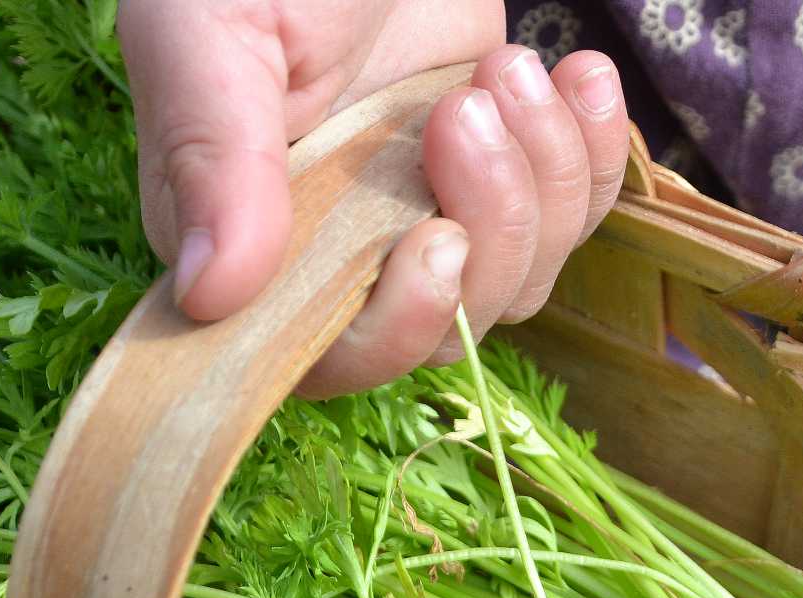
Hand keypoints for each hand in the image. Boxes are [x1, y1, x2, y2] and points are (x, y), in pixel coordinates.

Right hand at [117, 0, 630, 396]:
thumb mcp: (209, 31)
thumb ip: (210, 157)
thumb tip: (206, 296)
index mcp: (249, 244)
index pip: (328, 359)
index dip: (396, 329)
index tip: (437, 239)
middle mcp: (340, 254)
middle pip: (449, 325)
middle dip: (490, 223)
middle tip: (471, 101)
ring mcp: (424, 218)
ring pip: (522, 278)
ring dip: (543, 175)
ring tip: (507, 67)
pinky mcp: (500, 180)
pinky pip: (574, 220)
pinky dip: (595, 153)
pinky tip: (576, 73)